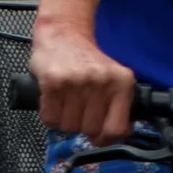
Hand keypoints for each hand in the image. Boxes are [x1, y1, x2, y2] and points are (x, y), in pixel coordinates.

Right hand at [30, 24, 135, 145]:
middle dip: (81, 126)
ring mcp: (76, 82)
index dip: (105, 138)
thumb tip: (114, 136)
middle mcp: (101, 81)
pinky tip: (53, 102)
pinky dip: (49, 116)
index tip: (98, 136)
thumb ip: (119, 105)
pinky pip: (50, 119)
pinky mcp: (52, 82)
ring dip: (64, 121)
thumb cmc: (87, 61)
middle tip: (78, 111)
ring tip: (65, 103)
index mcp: (122, 83)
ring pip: (69, 127)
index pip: (117, 129)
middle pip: (90, 130)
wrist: (63, 33)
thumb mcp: (113, 78)